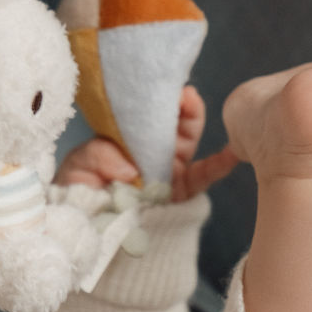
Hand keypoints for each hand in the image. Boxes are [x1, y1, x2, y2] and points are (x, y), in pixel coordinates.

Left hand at [54, 87, 237, 202]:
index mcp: (125, 139)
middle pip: (167, 120)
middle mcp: (149, 151)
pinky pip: (204, 176)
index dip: (149, 96)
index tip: (151, 83)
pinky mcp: (181, 192)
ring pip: (186, 139)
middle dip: (173, 100)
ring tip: (190, 101)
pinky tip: (231, 153)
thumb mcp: (79, 166)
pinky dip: (220, 164)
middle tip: (172, 86)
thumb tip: (130, 169)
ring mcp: (167, 170)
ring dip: (191, 118)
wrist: (85, 229)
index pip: (141, 112)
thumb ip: (98, 157)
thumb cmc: (80, 192)